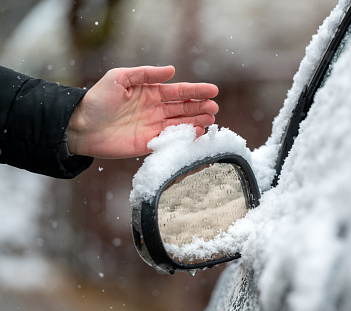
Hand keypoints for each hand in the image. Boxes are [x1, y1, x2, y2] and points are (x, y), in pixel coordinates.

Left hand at [67, 66, 218, 157]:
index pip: (179, 91)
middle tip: (214, 108)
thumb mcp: (119, 77)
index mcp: (151, 92)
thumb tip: (172, 70)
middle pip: (184, 108)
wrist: (80, 127)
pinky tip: (198, 134)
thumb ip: (145, 73)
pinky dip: (186, 137)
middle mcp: (155, 109)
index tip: (213, 91)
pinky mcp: (149, 143)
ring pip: (182, 124)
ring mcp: (154, 127)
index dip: (196, 91)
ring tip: (211, 120)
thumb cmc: (97, 99)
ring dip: (198, 122)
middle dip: (201, 108)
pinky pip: (172, 140)